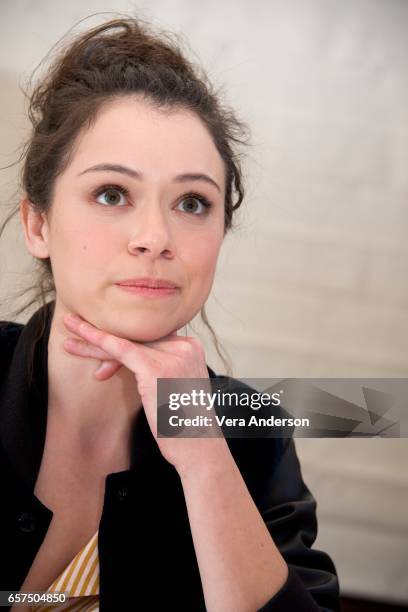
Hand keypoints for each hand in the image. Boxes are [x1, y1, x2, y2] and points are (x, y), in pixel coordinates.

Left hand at [62, 313, 225, 472]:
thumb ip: (161, 368)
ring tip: (68, 335)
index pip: (149, 338)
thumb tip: (134, 363)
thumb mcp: (177, 387)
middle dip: (104, 336)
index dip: (122, 346)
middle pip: (136, 338)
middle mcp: (185, 346)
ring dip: (92, 339)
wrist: (199, 448)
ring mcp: (172, 355)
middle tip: (76, 325)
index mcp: (191, 348)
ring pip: (125, 343)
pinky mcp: (156, 367)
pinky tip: (80, 340)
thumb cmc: (185, 424)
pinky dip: (99, 343)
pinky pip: (121, 350)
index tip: (100, 355)